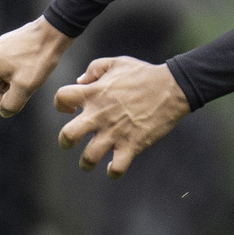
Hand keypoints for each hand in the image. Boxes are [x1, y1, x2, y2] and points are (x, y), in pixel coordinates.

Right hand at [0, 17, 73, 117]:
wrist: (52, 32)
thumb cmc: (39, 58)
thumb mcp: (26, 86)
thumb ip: (11, 104)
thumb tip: (4, 112)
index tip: (9, 96)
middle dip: (2, 92)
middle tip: (23, 84)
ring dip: (9, 82)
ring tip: (28, 73)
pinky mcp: (3, 44)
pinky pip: (2, 66)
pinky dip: (13, 71)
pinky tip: (28, 65)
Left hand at [54, 58, 189, 176]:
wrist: (172, 88)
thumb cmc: (144, 74)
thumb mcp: (117, 62)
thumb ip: (94, 68)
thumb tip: (80, 81)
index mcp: (93, 94)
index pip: (61, 99)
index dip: (61, 105)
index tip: (70, 110)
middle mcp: (99, 115)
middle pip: (67, 136)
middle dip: (65, 142)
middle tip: (71, 142)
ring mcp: (115, 132)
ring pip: (88, 158)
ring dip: (86, 162)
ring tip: (90, 161)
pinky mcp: (132, 144)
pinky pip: (117, 168)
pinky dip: (114, 171)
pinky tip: (114, 167)